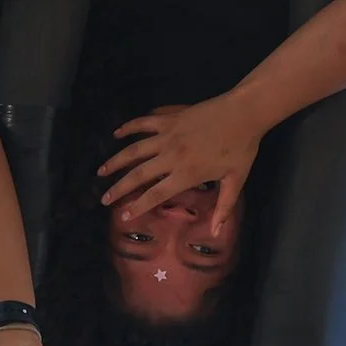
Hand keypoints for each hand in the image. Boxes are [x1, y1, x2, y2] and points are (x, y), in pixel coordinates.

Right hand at [97, 97, 261, 224]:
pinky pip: (143, 123)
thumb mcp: (235, 181)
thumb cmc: (242, 148)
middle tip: (104, 199)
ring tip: (101, 171)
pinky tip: (116, 133)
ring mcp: (167, 135)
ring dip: (115, 161)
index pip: (156, 195)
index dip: (139, 207)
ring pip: (134, 150)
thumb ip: (223, 208)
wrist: (244, 113)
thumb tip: (215, 232)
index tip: (124, 216)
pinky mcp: (169, 118)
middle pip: (138, 175)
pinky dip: (128, 127)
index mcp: (186, 174)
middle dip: (119, 188)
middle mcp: (171, 156)